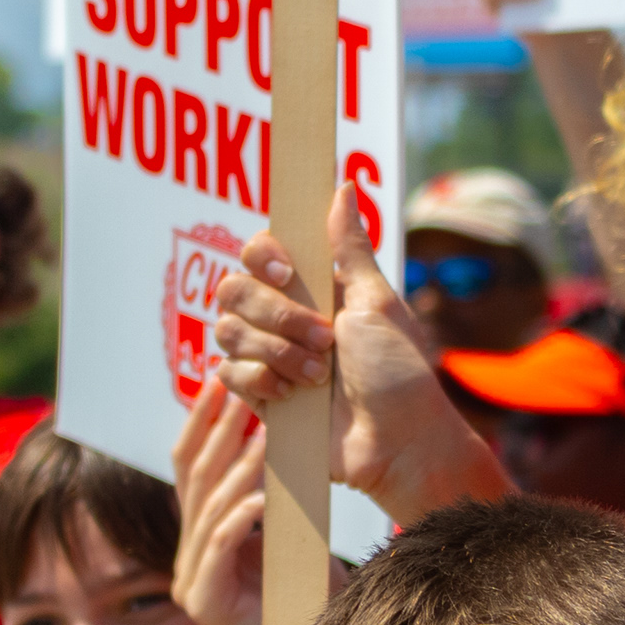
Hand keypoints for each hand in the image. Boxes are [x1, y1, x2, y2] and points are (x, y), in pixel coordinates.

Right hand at [170, 382, 269, 624]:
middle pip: (194, 483)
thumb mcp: (284, 527)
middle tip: (238, 391)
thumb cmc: (308, 587)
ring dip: (237, 469)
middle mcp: (186, 556)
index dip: (200, 423)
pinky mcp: (204, 605)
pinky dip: (239, 519)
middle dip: (217, 433)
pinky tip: (262, 495)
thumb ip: (264, 491)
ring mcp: (190, 582)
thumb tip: (266, 429)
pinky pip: (219, 549)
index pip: (189, 469)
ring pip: (208, 511)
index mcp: (199, 536)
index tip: (218, 381)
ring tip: (264, 435)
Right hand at [208, 186, 504, 521]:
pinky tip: (294, 395)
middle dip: (276, 315)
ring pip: (226, 331)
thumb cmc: (398, 370)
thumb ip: (349, 247)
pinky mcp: (257, 394)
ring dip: (275, 351)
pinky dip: (262, 381)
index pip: (257, 253)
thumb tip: (344, 185)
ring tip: (317, 375)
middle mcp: (282, 316)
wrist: (396, 439)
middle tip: (323, 340)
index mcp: (311, 287)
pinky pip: (228, 372)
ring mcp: (266, 354)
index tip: (287, 272)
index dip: (262, 256)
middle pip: (233, 290)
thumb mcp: (377, 301)